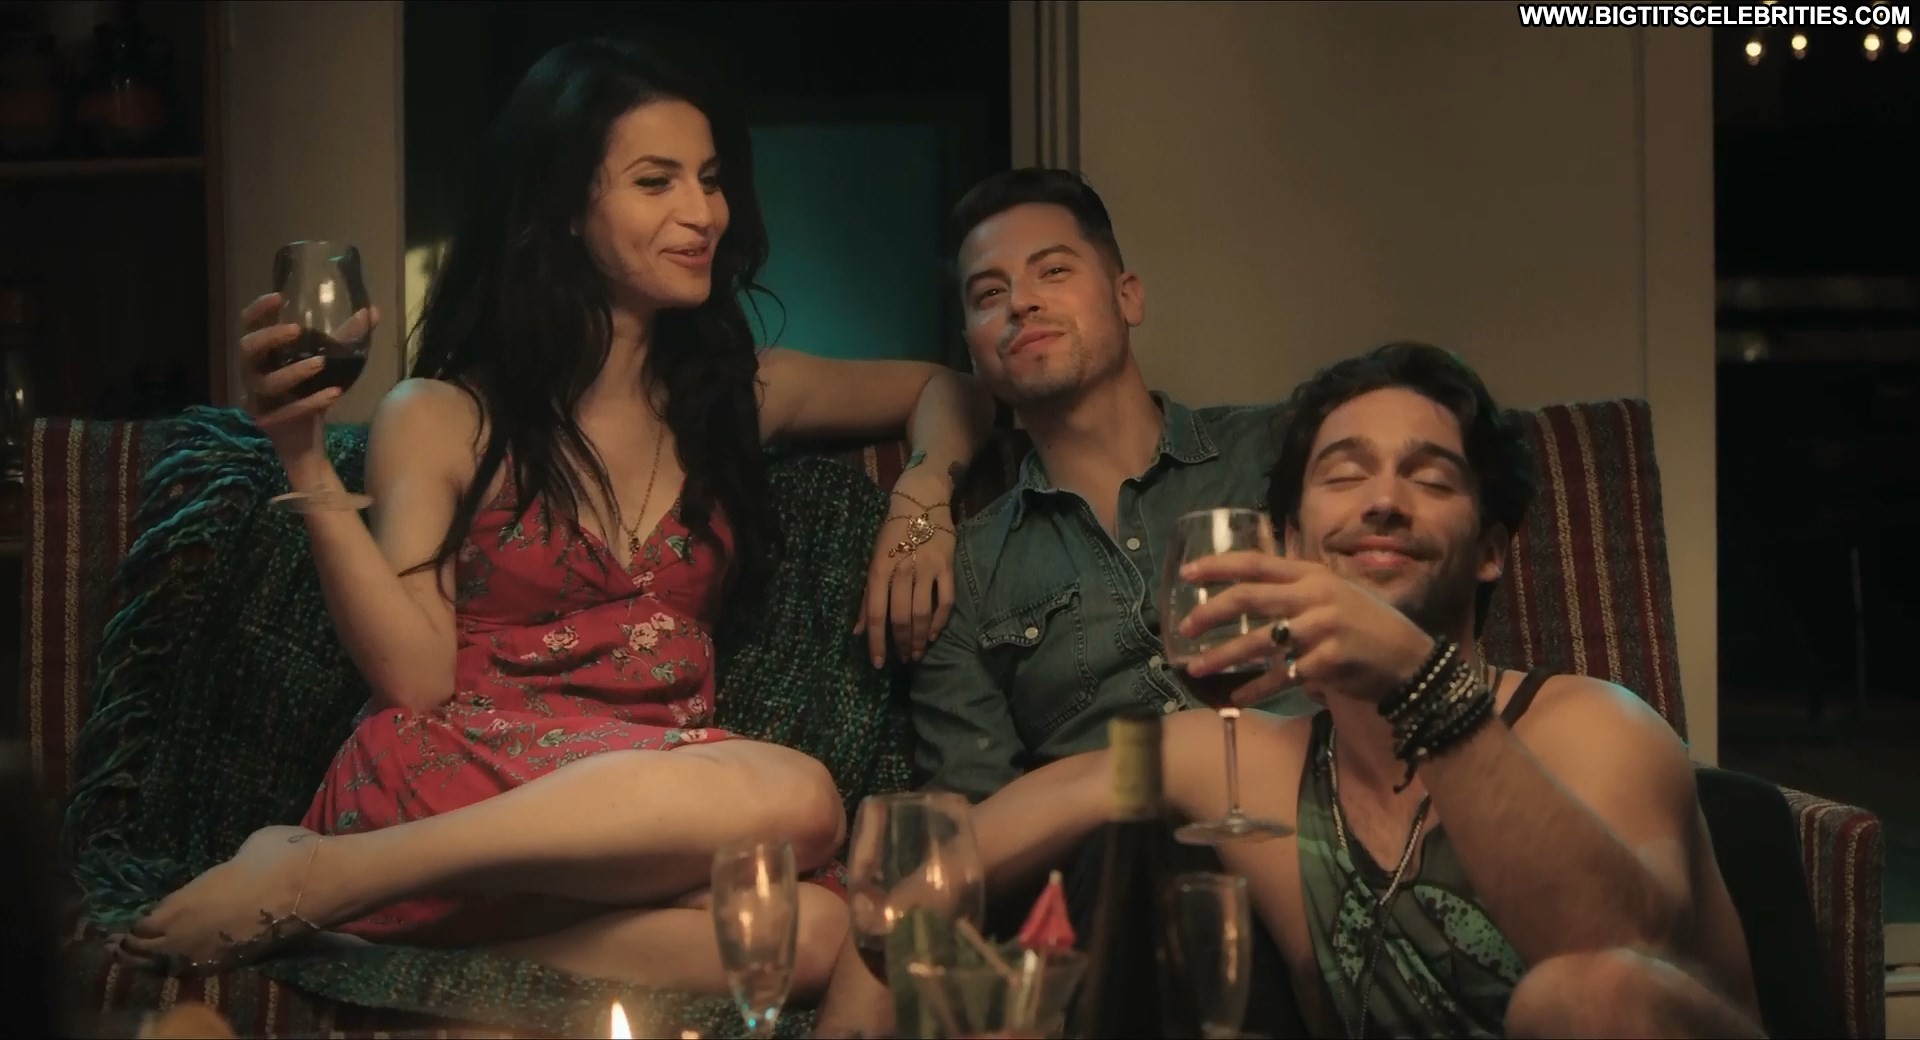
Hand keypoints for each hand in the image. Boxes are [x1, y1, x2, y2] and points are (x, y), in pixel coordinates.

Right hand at [237, 292, 378, 459]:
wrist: (305, 439)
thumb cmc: (311, 392)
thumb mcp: (331, 363)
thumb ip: (347, 337)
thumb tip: (371, 311)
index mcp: (264, 353)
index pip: (249, 324)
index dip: (259, 309)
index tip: (279, 296)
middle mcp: (253, 372)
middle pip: (248, 348)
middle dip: (270, 336)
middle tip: (297, 329)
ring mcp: (257, 398)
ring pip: (266, 382)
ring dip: (293, 371)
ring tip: (321, 363)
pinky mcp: (267, 421)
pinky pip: (284, 412)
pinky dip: (310, 402)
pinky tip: (333, 394)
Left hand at [855, 481, 956, 666]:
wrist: (921, 503)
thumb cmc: (891, 535)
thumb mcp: (874, 562)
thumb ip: (867, 598)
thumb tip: (857, 631)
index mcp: (879, 569)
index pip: (876, 613)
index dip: (876, 641)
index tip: (878, 664)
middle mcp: (902, 570)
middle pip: (900, 617)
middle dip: (901, 644)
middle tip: (903, 660)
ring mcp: (926, 568)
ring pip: (923, 613)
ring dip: (920, 638)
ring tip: (917, 653)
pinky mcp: (947, 566)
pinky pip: (946, 601)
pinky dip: (940, 621)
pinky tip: (934, 634)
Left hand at [1176, 551, 1434, 706]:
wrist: (1410, 661)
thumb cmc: (1368, 626)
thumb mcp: (1336, 594)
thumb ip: (1298, 590)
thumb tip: (1251, 593)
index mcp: (1313, 574)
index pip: (1255, 563)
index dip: (1217, 567)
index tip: (1186, 574)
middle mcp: (1315, 596)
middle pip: (1248, 598)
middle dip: (1209, 613)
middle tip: (1184, 628)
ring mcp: (1322, 629)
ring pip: (1257, 643)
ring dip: (1222, 657)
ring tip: (1196, 669)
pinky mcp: (1327, 662)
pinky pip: (1279, 678)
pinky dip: (1254, 690)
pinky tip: (1235, 698)